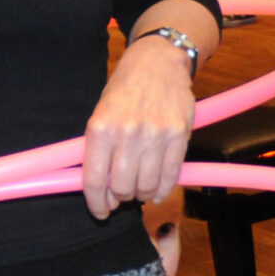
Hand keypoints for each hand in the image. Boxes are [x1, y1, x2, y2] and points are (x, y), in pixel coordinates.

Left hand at [84, 36, 196, 217]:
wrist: (157, 63)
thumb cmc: (125, 89)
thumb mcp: (100, 114)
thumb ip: (100, 151)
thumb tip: (103, 191)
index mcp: (100, 128)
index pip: (95, 179)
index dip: (97, 203)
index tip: (101, 212)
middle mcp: (127, 133)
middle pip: (123, 187)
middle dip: (122, 196)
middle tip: (124, 192)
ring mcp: (155, 135)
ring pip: (147, 185)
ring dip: (143, 193)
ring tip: (141, 186)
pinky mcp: (178, 135)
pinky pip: (170, 175)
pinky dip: (163, 189)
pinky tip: (158, 189)